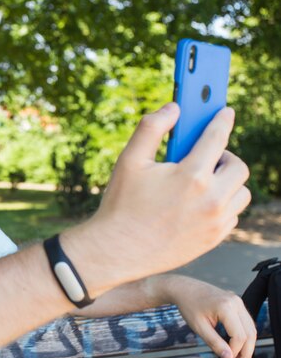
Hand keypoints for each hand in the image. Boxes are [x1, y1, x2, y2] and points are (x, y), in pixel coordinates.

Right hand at [63, 103, 250, 295]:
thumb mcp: (129, 160)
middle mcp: (211, 199)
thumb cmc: (121, 205)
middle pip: (237, 166)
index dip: (222, 120)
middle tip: (204, 157)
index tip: (225, 113)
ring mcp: (215, 222)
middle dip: (224, 156)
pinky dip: (222, 204)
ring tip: (201, 182)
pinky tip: (197, 203)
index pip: (217, 137)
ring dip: (226, 182)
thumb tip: (173, 108)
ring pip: (240, 192)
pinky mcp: (214, 239)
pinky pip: (232, 215)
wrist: (117, 250)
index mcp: (191, 176)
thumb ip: (151, 128)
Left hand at [162, 276, 256, 357]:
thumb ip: (214, 343)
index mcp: (226, 306)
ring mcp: (237, 301)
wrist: (183, 288)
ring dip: (246, 345)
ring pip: (250, 328)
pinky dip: (243, 335)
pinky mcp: (236, 303)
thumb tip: (228, 357)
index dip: (235, 352)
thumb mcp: (198, 326)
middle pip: (250, 333)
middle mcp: (236, 302)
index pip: (239, 336)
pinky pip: (245, 322)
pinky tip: (235, 346)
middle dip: (246, 352)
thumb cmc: (188, 305)